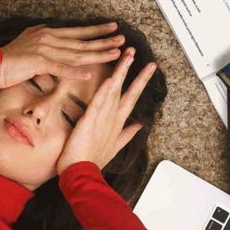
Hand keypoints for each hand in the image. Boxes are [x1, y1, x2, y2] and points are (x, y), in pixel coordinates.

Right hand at [0, 22, 124, 88]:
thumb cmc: (8, 58)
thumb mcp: (29, 45)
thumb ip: (44, 45)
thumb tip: (54, 44)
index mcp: (48, 34)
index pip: (77, 32)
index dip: (95, 30)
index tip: (112, 28)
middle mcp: (49, 38)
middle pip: (82, 41)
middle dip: (104, 40)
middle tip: (122, 37)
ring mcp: (44, 49)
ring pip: (76, 53)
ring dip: (97, 54)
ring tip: (115, 53)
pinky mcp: (38, 62)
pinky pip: (60, 68)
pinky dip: (74, 71)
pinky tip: (88, 74)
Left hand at [56, 47, 157, 176]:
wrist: (82, 174)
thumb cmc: (93, 162)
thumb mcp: (114, 147)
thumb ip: (127, 135)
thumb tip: (139, 126)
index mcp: (118, 123)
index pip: (131, 98)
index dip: (140, 82)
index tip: (148, 69)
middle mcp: (113, 118)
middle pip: (129, 91)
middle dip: (138, 73)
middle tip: (147, 58)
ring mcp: (103, 118)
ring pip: (114, 90)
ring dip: (122, 71)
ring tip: (128, 55)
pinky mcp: (90, 120)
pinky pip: (99, 101)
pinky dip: (105, 89)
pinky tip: (111, 76)